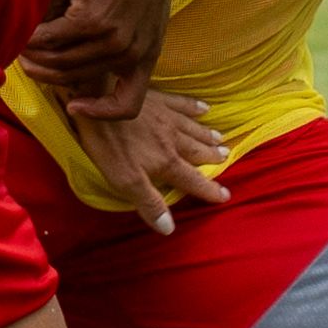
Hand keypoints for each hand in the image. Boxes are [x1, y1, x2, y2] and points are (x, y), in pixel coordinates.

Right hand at [20, 0, 173, 123]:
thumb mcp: (145, 18)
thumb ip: (126, 42)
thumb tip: (88, 60)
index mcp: (146, 57)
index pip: (129, 104)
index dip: (100, 111)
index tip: (75, 105)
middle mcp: (130, 54)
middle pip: (75, 77)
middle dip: (46, 73)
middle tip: (27, 63)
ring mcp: (111, 39)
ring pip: (59, 61)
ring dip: (34, 56)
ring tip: (21, 47)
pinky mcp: (91, 19)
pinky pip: (51, 38)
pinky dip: (32, 38)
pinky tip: (23, 33)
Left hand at [79, 93, 231, 234]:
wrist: (100, 100)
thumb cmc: (110, 143)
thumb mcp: (125, 181)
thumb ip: (149, 203)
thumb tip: (169, 228)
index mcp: (166, 162)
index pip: (193, 180)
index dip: (209, 190)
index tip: (225, 195)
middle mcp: (173, 140)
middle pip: (197, 151)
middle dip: (213, 157)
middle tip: (227, 157)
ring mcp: (167, 118)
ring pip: (194, 129)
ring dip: (207, 135)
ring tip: (221, 138)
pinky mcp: (158, 99)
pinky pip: (183, 104)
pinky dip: (195, 107)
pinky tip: (204, 108)